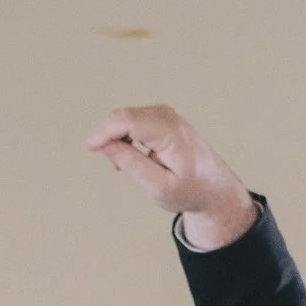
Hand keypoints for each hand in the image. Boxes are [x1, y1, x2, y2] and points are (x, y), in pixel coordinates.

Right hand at [88, 102, 256, 252]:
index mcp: (170, 132)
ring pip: (126, 118)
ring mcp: (165, 114)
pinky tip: (132, 157)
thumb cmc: (190, 191)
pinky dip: (126, 136)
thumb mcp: (159, 186)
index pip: (127, 120)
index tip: (90, 147)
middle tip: (116, 167)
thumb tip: (107, 145)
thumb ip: (131, 165)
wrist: (214, 188)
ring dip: (118, 139)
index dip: (104, 131)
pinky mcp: (162, 118)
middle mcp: (167, 116)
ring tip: (127, 166)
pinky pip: (134, 121)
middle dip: (110, 137)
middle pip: (124, 116)